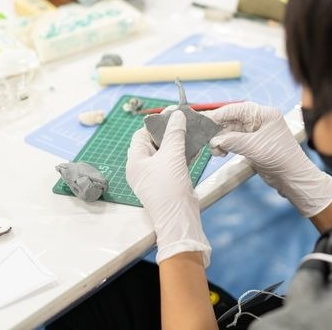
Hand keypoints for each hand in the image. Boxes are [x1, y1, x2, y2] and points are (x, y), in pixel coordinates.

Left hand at [126, 110, 210, 266]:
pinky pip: (176, 162)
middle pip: (155, 142)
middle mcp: (143, 168)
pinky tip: (196, 143)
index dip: (157, 123)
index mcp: (135, 161)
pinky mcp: (171, 181)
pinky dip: (184, 152)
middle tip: (184, 118)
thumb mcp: (171, 156)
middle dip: (170, 130)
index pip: (142, 134)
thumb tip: (177, 114)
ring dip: (179, 141)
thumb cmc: (169, 187)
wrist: (180, 219)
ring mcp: (157, 176)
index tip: (173, 113)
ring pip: (167, 152)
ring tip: (192, 127)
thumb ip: (174, 133)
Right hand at [205, 102, 331, 217]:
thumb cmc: (280, 158)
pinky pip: (234, 142)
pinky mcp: (253, 146)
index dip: (220, 114)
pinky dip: (226, 146)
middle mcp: (260, 121)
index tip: (205, 121)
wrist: (293, 178)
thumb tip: (214, 140)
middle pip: (233, 120)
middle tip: (206, 138)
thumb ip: (232, 141)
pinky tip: (221, 153)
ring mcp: (256, 134)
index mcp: (265, 114)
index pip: (237, 109)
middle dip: (219, 130)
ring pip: (232, 132)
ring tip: (216, 150)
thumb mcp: (254, 147)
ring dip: (221, 140)